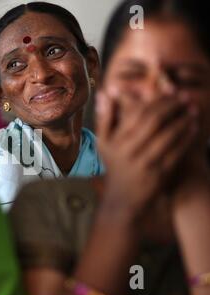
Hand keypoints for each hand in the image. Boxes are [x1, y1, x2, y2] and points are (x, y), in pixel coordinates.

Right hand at [96, 91, 198, 220]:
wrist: (123, 199)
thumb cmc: (114, 165)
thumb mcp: (103, 143)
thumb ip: (104, 118)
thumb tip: (104, 92)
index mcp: (116, 141)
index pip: (138, 114)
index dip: (157, 101)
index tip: (170, 91)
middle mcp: (130, 151)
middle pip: (155, 122)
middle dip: (173, 107)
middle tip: (186, 97)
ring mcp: (146, 163)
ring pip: (168, 136)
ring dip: (183, 121)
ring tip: (193, 110)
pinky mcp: (160, 174)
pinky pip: (177, 152)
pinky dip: (187, 138)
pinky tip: (194, 128)